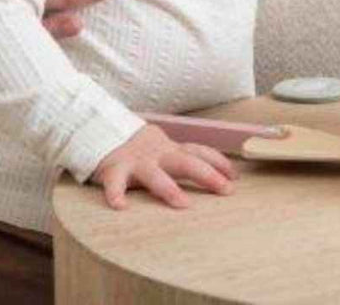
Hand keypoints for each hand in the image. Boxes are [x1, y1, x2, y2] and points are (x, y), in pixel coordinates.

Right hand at [91, 123, 236, 208]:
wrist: (104, 131)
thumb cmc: (142, 150)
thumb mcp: (166, 150)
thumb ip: (186, 159)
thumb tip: (220, 174)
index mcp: (171, 150)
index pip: (199, 152)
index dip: (219, 162)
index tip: (235, 177)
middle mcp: (158, 154)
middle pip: (185, 162)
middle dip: (207, 175)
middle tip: (225, 190)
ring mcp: (136, 161)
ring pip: (154, 174)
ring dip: (169, 189)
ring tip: (183, 204)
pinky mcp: (113, 169)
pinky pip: (114, 183)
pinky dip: (116, 194)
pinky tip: (120, 207)